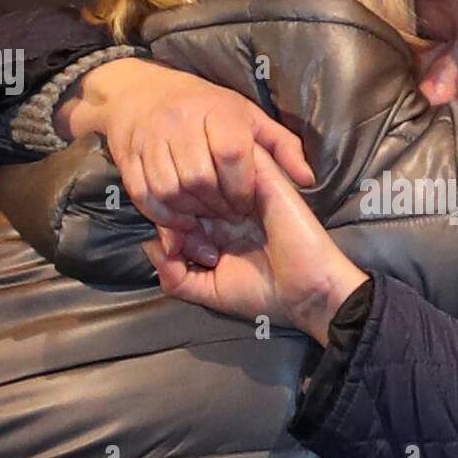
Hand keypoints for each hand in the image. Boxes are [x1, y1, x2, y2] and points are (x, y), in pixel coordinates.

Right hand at [55, 57, 313, 229]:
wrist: (140, 92)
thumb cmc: (206, 108)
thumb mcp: (249, 117)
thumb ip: (282, 147)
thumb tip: (308, 179)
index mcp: (215, 111)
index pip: (230, 154)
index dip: (241, 186)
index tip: (246, 202)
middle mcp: (179, 123)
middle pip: (199, 177)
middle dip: (217, 205)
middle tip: (227, 216)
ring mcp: (150, 140)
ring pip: (170, 190)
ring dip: (190, 213)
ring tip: (205, 217)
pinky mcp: (128, 158)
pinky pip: (145, 196)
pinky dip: (163, 215)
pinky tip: (180, 219)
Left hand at [141, 147, 367, 345]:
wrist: (308, 292)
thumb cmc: (263, 294)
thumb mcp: (207, 291)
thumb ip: (174, 275)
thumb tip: (149, 247)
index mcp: (216, 229)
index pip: (177, 209)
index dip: (166, 224)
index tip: (175, 250)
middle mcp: (228, 207)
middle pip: (187, 188)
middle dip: (179, 209)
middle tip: (187, 236)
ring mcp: (245, 191)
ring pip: (206, 171)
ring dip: (197, 194)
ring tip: (205, 225)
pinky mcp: (264, 180)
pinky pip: (234, 162)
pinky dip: (219, 183)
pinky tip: (218, 213)